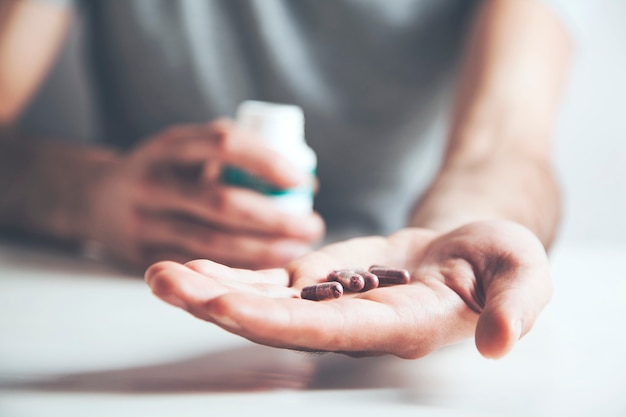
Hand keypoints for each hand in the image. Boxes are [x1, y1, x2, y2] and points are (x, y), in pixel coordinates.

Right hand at [87, 120, 323, 269]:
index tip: (300, 180)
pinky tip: (267, 266)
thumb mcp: (186, 148)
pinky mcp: (142, 257)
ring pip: (213, 243)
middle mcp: (151, 182)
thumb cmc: (163, 170)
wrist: (93, 198)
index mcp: (168, 146)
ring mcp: (143, 223)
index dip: (266, 162)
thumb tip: (304, 182)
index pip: (224, 144)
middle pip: (223, 203)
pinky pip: (199, 266)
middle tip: (313, 225)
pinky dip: (237, 268)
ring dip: (264, 250)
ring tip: (298, 248)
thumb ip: (235, 155)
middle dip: (276, 219)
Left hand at [144, 220, 551, 358]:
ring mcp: (330, 304)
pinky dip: (229, 274)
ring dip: (210, 289)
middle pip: (276, 321)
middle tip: (163, 281)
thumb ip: (516, 306)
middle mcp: (352, 324)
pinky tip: (190, 266)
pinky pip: (267, 282)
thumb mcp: (522, 272)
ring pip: (261, 302)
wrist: (467, 252)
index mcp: (396, 327)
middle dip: (219, 304)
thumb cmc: (495, 261)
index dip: (274, 321)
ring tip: (158, 272)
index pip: (326, 330)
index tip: (222, 306)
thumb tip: (498, 342)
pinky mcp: (319, 281)